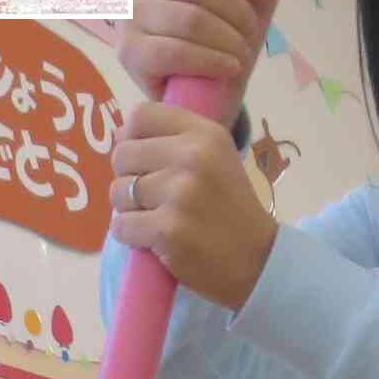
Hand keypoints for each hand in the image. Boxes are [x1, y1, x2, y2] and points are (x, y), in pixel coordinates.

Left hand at [111, 103, 278, 312]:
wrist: (259, 262)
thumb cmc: (231, 210)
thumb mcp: (217, 159)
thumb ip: (175, 141)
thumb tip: (119, 135)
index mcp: (205, 134)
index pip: (141, 116)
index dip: (130, 138)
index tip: (141, 160)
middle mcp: (193, 157)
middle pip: (123, 155)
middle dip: (128, 179)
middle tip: (151, 198)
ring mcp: (180, 194)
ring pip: (119, 192)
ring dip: (128, 210)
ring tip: (156, 219)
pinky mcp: (167, 230)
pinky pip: (121, 226)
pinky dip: (129, 236)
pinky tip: (153, 240)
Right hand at [118, 0, 285, 116]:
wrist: (209, 98)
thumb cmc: (225, 44)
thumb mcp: (255, 5)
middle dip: (237, 13)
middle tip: (248, 35)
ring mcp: (131, 16)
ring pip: (190, 18)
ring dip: (228, 41)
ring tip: (239, 56)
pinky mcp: (129, 53)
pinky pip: (175, 52)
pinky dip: (210, 61)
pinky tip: (228, 68)